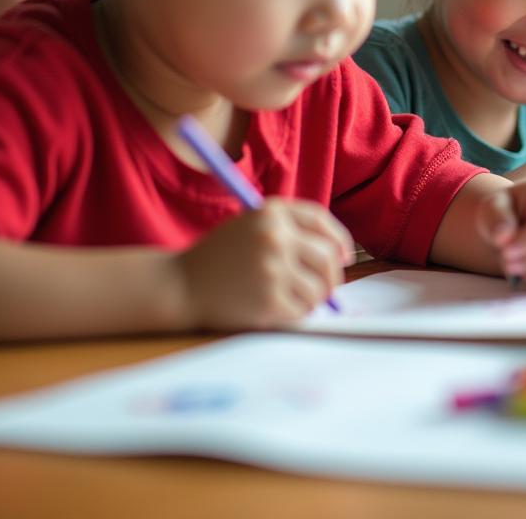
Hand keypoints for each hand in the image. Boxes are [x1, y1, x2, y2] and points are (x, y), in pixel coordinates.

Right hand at [175, 199, 353, 329]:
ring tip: (292, 297)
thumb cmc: (221, 255)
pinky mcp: (269, 301)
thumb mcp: (252, 224)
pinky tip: (277, 308)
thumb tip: (339, 255)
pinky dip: (297, 312)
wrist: (181, 285)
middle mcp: (275, 237)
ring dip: (313, 297)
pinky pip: (302, 310)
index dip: (339, 240)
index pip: (321, 222)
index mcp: (271, 213)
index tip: (343, 256)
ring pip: (319, 288)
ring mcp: (273, 270)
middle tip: (328, 287)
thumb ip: (291, 229)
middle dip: (333, 275)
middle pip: (328, 257)